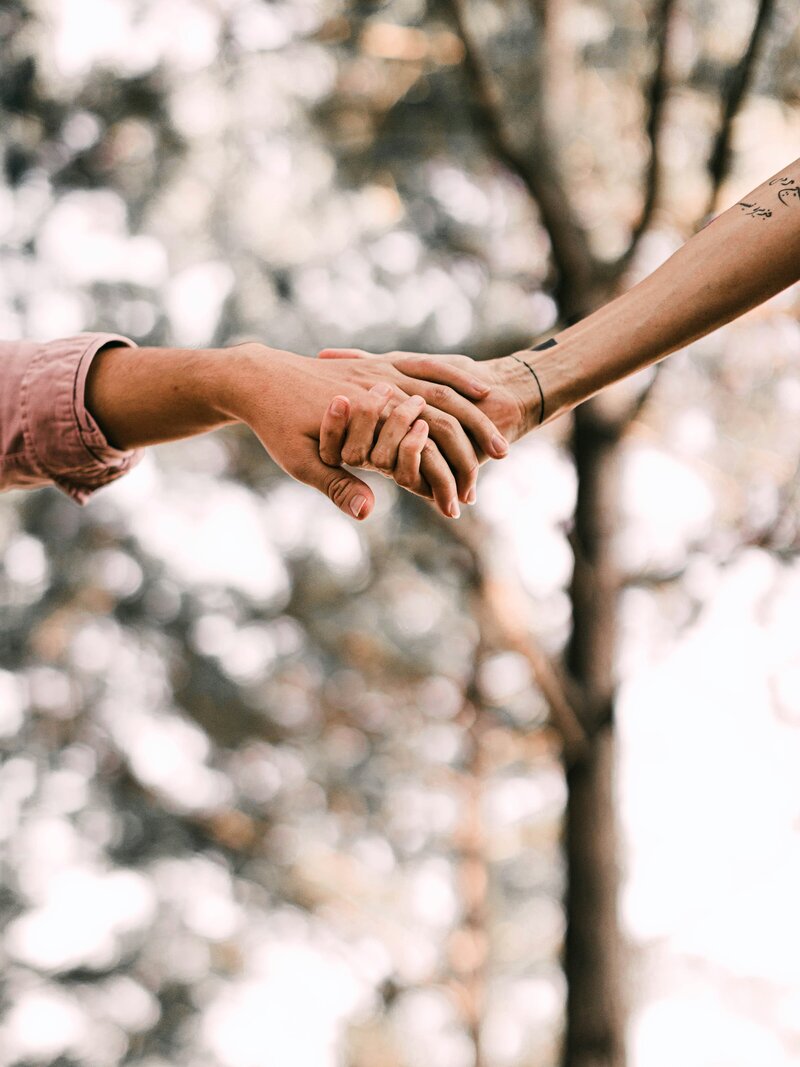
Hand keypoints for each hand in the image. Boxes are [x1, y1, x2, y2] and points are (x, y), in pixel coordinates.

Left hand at [221, 343, 509, 519]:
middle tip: (502, 454)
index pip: (424, 432)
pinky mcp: (379, 365)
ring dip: (472, 405)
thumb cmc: (276, 422)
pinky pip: (428, 365)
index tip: (466, 491)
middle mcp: (382, 383)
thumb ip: (337, 485)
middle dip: (475, 430)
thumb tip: (370, 512)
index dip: (447, 464)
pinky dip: (456, 376)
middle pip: (443, 403)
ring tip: (496, 428)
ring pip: (442, 381)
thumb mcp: (301, 460)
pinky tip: (476, 391)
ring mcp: (383, 370)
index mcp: (369, 407)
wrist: (256, 376)